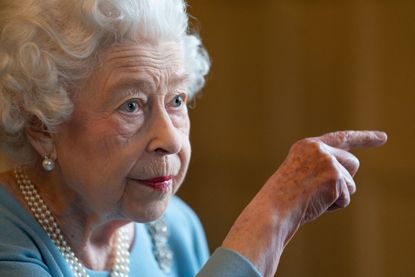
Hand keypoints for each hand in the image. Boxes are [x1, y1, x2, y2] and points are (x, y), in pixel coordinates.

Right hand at [267, 130, 386, 224]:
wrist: (274, 208)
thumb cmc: (283, 198)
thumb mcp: (300, 175)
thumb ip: (322, 169)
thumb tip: (348, 181)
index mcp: (307, 146)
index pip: (341, 138)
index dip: (364, 138)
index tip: (383, 138)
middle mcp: (318, 149)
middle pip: (352, 163)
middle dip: (345, 179)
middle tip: (320, 190)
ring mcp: (327, 162)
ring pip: (351, 182)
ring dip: (337, 195)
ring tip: (312, 197)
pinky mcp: (335, 178)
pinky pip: (345, 198)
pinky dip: (334, 205)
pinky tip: (315, 203)